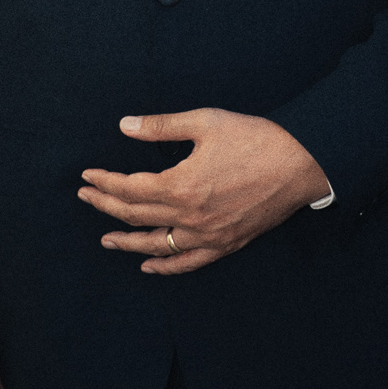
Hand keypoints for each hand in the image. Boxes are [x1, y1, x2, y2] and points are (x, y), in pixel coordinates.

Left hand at [79, 109, 329, 273]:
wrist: (301, 163)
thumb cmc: (255, 138)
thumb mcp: (205, 122)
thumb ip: (161, 126)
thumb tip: (125, 126)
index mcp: (179, 185)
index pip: (128, 189)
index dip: (104, 182)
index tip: (88, 176)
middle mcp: (189, 217)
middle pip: (135, 216)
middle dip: (105, 206)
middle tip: (86, 198)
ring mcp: (207, 235)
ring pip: (156, 245)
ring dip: (127, 242)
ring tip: (106, 240)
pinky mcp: (225, 243)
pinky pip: (188, 262)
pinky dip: (166, 266)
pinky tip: (149, 265)